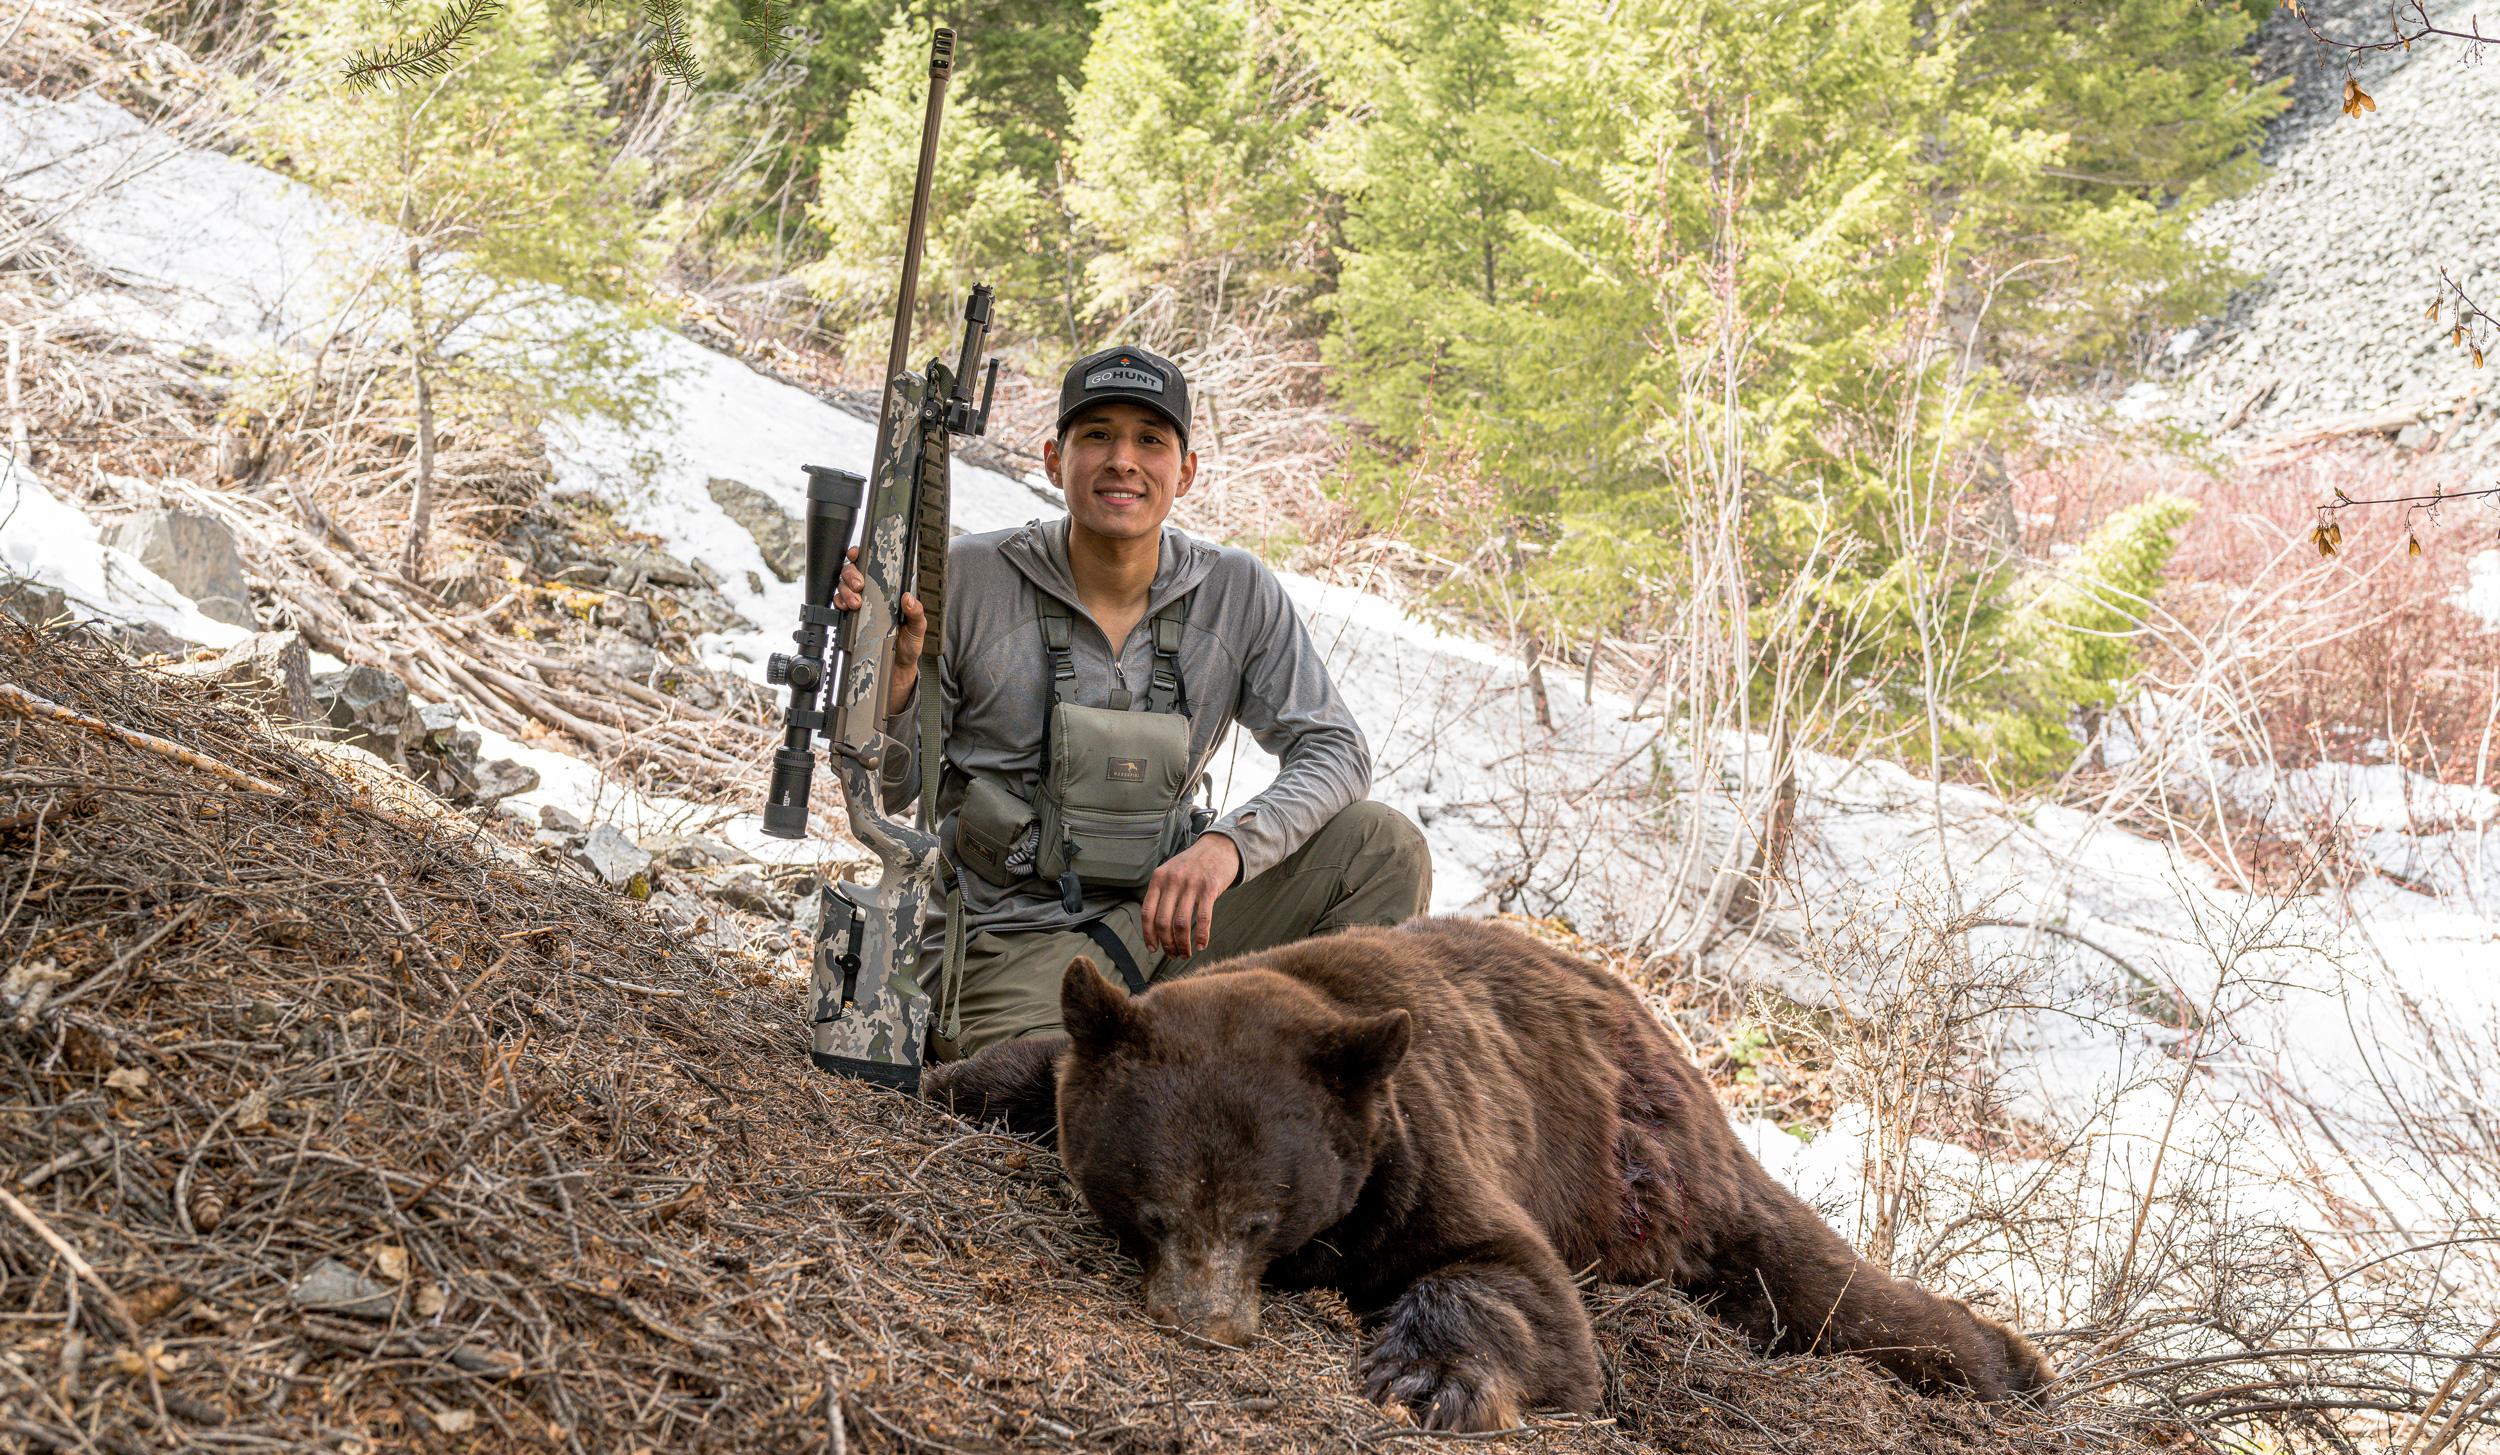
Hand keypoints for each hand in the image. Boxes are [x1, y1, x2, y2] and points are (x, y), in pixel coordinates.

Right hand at [832, 546, 924, 715]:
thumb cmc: (908, 646)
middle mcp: (871, 595)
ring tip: (855, 602)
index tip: (858, 555)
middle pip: (852, 573)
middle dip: (852, 574)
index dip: (862, 556)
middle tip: (860, 585)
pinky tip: (845, 608)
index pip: (872, 567)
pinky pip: (837, 605)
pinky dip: (838, 603)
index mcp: (888, 592)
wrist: (896, 670)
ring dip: (845, 589)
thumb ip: (916, 613)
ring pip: (842, 587)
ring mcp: (859, 607)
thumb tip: (909, 598)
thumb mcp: (918, 629)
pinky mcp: (849, 620)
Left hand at [1142, 832, 1239, 959]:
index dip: (1148, 935)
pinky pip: (1203, 918)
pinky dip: (1201, 936)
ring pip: (1181, 924)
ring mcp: (1191, 884)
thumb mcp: (1170, 872)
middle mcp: (1172, 881)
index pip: (1147, 913)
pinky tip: (1201, 946)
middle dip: (1166, 944)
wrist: (1219, 846)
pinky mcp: (1210, 888)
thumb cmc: (1193, 865)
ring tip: (1185, 954)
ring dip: (1182, 944)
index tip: (1152, 949)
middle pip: (1163, 922)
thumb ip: (1161, 893)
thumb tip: (1153, 927)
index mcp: (1158, 879)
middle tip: (1172, 955)